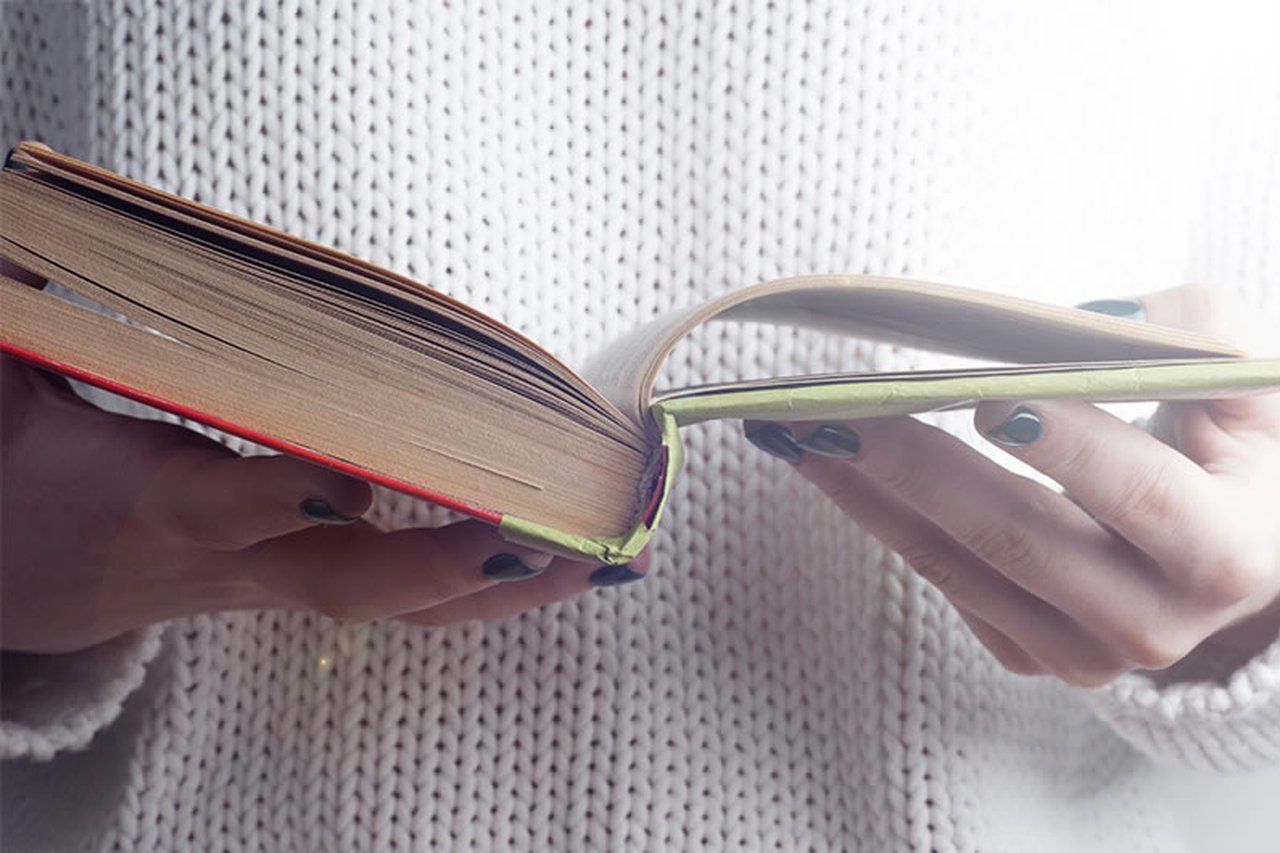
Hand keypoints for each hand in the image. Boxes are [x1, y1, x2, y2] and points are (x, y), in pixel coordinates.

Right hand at [0, 260, 645, 654]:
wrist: (11, 575)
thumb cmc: (22, 470)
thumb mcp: (11, 390)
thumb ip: (34, 328)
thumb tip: (46, 250)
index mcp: (154, 502)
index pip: (224, 504)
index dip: (284, 493)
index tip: (352, 475)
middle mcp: (229, 559)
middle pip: (342, 576)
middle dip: (446, 563)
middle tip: (544, 543)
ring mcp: (270, 584)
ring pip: (386, 603)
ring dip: (493, 590)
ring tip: (593, 568)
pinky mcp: (293, 586)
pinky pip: (392, 600)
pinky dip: (474, 590)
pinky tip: (547, 571)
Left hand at [746, 286, 1279, 686]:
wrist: (1236, 543)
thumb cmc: (1234, 446)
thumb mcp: (1247, 380)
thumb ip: (1191, 332)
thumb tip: (1084, 323)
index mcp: (1227, 554)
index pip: (1141, 495)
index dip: (1067, 446)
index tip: (990, 395)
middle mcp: (1156, 625)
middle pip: (1016, 538)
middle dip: (912, 463)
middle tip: (832, 407)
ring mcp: (1086, 654)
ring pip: (956, 564)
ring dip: (864, 491)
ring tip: (792, 429)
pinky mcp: (1032, 655)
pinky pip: (942, 580)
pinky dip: (879, 515)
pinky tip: (826, 462)